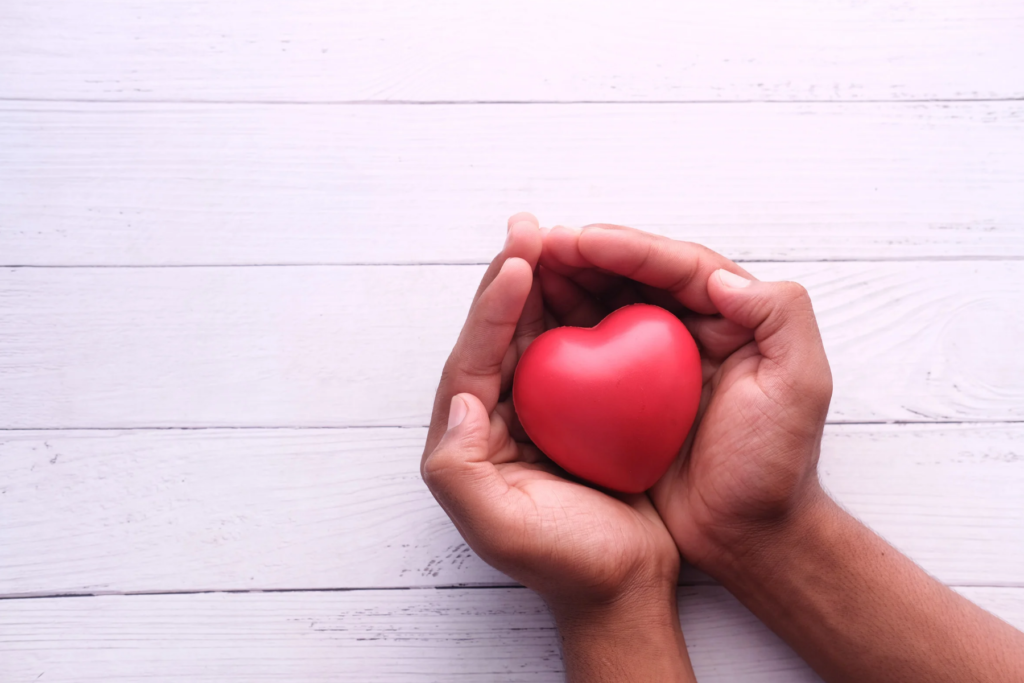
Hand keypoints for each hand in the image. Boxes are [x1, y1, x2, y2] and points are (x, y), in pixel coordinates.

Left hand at [421, 215, 693, 680]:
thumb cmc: (562, 560)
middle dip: (511, 277)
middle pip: (501, 332)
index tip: (518, 262)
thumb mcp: (498, 526)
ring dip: (545, 285)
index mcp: (470, 434)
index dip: (492, 307)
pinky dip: (584, 315)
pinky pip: (578, 351)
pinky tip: (600, 286)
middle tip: (528, 226)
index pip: (474, 355)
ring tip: (558, 238)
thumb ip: (459, 465)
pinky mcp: (579, 412)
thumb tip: (460, 399)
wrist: (621, 587)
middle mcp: (497, 414)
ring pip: (537, 333)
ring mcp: (540, 411)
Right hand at [538, 224, 831, 572]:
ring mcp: (654, 363)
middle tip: (540, 243)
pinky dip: (561, 331)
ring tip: (526, 267)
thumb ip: (781, 316)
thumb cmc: (775, 465)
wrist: (747, 535)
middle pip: (635, 276)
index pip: (678, 267)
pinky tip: (530, 324)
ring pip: (607, 304)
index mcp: (732, 317)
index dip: (629, 248)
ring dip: (568, 283)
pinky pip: (590, 351)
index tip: (582, 240)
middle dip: (587, 254)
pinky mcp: (626, 395)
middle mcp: (691, 329)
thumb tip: (720, 277)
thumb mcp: (800, 386)